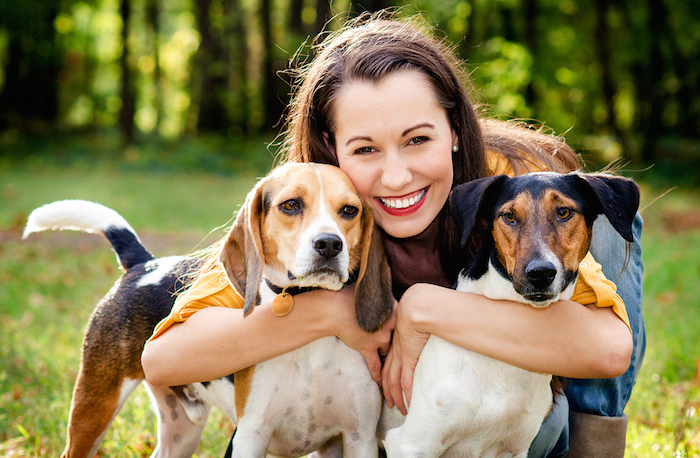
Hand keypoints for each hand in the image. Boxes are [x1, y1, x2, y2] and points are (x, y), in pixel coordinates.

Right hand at [329, 285, 395, 383]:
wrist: (335, 309)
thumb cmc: (350, 298)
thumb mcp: (371, 295)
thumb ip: (382, 299)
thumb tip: (387, 299)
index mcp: (392, 309)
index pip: (402, 321)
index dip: (402, 327)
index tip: (406, 332)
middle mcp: (390, 324)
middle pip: (398, 337)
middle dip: (398, 344)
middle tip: (398, 347)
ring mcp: (380, 337)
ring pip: (388, 351)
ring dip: (387, 356)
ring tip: (392, 367)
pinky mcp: (368, 348)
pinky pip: (376, 365)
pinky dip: (378, 374)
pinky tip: (381, 382)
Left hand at [381, 284, 431, 414]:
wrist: (416, 307)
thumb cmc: (417, 310)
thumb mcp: (413, 321)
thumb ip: (416, 329)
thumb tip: (423, 331)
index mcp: (395, 343)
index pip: (387, 364)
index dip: (386, 377)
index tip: (388, 387)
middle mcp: (395, 352)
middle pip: (387, 377)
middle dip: (388, 392)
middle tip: (391, 404)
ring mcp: (401, 356)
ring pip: (394, 382)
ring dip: (397, 397)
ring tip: (401, 409)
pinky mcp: (409, 358)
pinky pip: (406, 380)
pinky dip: (407, 393)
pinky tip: (410, 402)